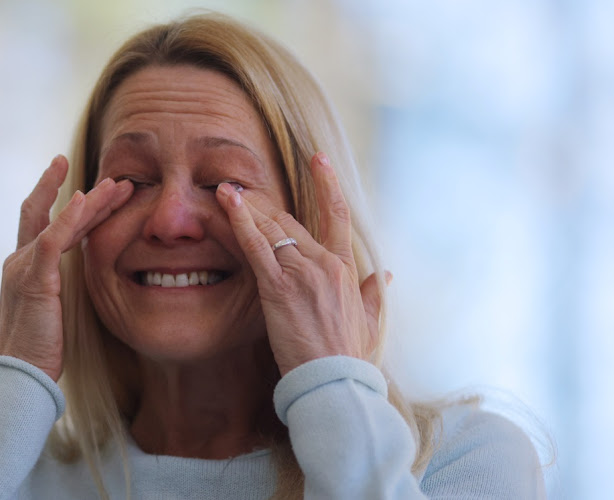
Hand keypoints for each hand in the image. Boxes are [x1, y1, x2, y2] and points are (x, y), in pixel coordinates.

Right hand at [0, 155, 132, 380]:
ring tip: (118, 186)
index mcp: (25, 266)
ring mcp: (24, 267)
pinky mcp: (33, 280)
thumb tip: (85, 275)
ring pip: (58, 222)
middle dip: (86, 194)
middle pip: (52, 214)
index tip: (92, 186)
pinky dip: (68, 218)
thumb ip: (62, 285)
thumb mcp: (54, 309)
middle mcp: (20, 260)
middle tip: (117, 179)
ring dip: (91, 202)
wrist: (19, 375)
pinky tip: (84, 200)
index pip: (46, 223)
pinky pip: (52, 240)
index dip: (68, 201)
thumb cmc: (39, 348)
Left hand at [216, 152, 385, 374]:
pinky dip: (240, 223)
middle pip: (291, 220)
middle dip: (264, 203)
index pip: (337, 215)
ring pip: (272, 228)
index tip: (319, 159)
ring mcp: (301, 272)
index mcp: (345, 268)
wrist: (334, 380)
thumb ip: (376, 294)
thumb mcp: (371, 321)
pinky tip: (227, 204)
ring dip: (246, 208)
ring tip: (226, 190)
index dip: (327, 184)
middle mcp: (324, 263)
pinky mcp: (278, 287)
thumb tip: (387, 276)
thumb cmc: (349, 356)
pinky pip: (256, 247)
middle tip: (241, 187)